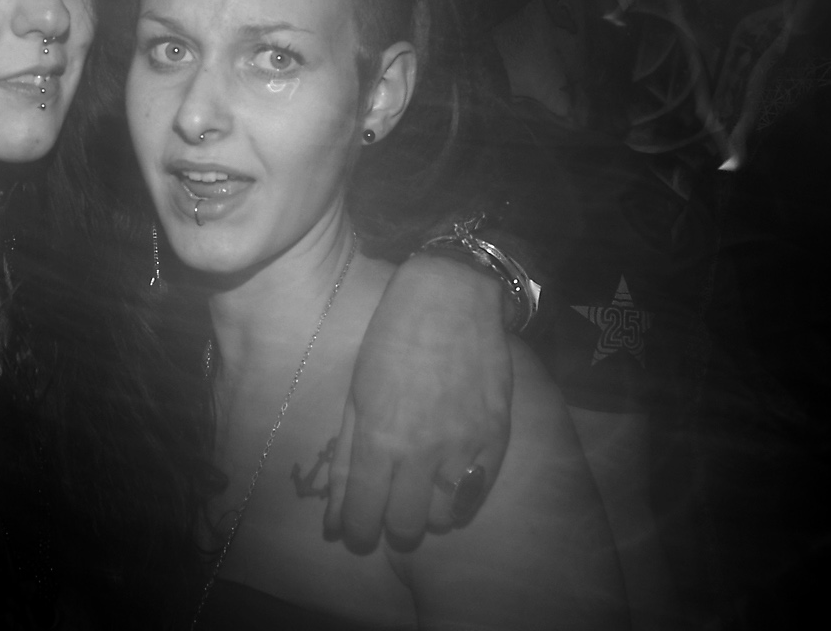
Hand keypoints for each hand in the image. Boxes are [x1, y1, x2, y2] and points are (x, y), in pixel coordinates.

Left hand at [325, 253, 512, 548]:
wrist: (451, 298)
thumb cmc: (391, 340)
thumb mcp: (356, 395)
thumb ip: (347, 460)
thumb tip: (333, 521)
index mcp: (380, 438)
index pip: (365, 516)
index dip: (357, 532)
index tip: (355, 530)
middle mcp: (423, 451)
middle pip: (406, 527)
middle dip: (391, 523)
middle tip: (388, 502)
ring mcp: (465, 446)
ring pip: (444, 518)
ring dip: (428, 509)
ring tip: (421, 482)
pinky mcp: (497, 438)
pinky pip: (477, 494)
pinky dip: (460, 495)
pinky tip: (448, 474)